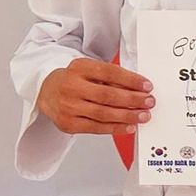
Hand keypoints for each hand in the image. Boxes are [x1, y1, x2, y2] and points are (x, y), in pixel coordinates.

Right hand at [37, 58, 153, 134]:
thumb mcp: (88, 70)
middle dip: (133, 100)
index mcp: (78, 68)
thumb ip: (109, 77)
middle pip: (107, 95)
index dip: (131, 80)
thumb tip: (137, 89)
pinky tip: (128, 126)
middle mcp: (71, 86)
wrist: (46, 92)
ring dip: (127, 116)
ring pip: (103, 114)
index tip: (147, 86)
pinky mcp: (67, 124)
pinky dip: (115, 128)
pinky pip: (96, 128)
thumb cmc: (72, 80)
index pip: (109, 72)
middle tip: (149, 102)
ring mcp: (68, 106)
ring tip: (143, 116)